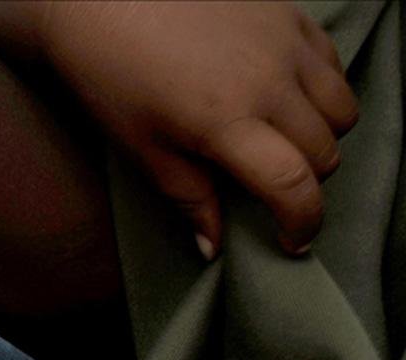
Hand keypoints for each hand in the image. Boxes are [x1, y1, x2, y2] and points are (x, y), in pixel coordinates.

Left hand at [0, 1, 358, 258]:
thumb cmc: (109, 77)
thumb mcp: (141, 147)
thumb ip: (187, 196)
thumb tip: (213, 247)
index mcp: (228, 123)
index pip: (295, 186)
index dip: (302, 224)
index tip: (291, 242)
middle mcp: (269, 82)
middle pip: (326, 152)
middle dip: (306, 182)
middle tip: (271, 189)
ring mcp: (284, 44)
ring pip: (341, 108)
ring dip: (321, 137)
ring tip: (282, 143)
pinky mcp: (287, 15)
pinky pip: (332, 63)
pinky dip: (321, 89)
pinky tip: (283, 97)